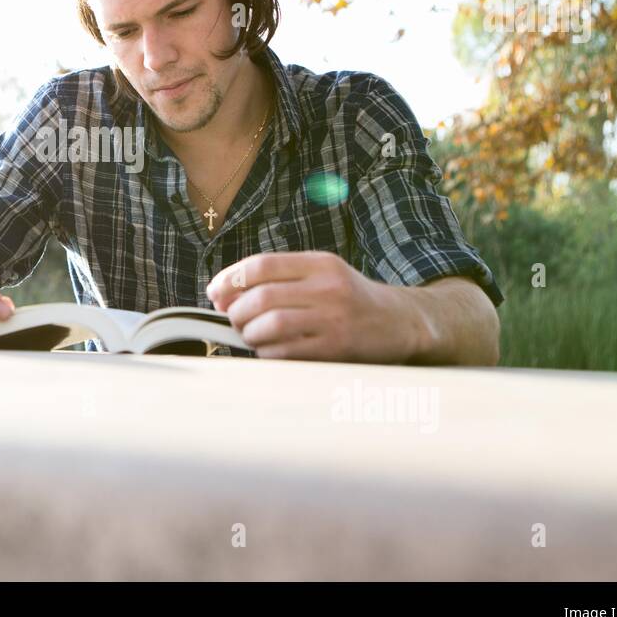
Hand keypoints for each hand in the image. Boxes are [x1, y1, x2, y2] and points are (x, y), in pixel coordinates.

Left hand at [206, 251, 424, 362]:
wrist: (401, 323)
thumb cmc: (349, 299)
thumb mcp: (321, 275)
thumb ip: (278, 279)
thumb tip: (222, 292)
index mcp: (320, 263)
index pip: (261, 265)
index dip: (229, 279)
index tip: (215, 292)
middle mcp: (328, 287)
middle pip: (262, 297)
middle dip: (237, 312)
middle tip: (235, 320)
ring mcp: (334, 318)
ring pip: (271, 325)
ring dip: (250, 334)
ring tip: (252, 335)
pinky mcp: (337, 348)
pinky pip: (286, 352)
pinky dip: (267, 353)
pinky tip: (270, 350)